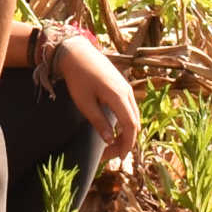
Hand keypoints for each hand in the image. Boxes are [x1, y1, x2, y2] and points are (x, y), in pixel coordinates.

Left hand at [38, 23, 141, 164]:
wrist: (76, 52)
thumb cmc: (78, 77)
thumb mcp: (85, 103)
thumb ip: (98, 122)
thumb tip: (110, 140)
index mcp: (119, 96)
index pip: (130, 126)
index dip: (127, 144)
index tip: (120, 158)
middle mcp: (127, 92)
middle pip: (134, 122)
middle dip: (126, 141)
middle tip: (112, 155)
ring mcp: (126, 87)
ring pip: (133, 115)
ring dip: (126, 132)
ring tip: (112, 145)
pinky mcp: (122, 85)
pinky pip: (129, 107)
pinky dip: (125, 121)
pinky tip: (115, 129)